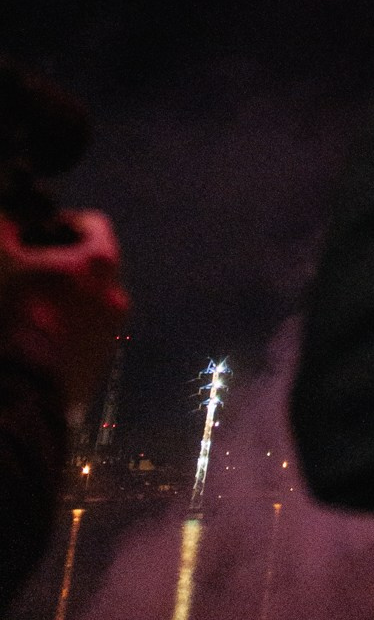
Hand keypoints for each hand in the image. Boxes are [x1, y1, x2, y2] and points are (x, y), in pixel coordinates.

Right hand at [0, 210, 128, 421]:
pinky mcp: (94, 371)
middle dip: (58, 263)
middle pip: (90, 265)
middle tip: (24, 271)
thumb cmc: (9, 322)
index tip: (34, 233)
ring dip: (59, 299)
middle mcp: (116, 296)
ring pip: (85, 303)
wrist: (18, 403)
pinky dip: (59, 331)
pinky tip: (28, 341)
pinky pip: (80, 338)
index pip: (91, 224)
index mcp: (100, 262)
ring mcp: (109, 336)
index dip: (58, 222)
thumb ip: (6, 225)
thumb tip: (10, 216)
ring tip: (22, 308)